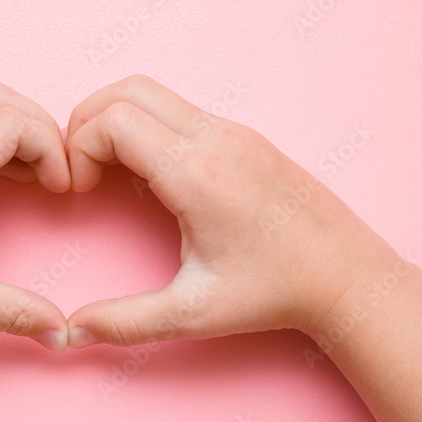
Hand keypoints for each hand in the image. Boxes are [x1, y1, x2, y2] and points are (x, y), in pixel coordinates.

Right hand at [64, 75, 405, 346]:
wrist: (346, 275)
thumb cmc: (276, 293)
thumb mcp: (194, 312)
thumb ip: (127, 321)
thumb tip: (75, 331)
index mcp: (196, 174)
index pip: (112, 120)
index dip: (77, 149)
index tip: (80, 190)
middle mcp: (214, 139)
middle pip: (125, 90)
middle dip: (87, 123)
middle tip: (82, 171)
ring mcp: (233, 131)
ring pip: (152, 92)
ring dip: (116, 120)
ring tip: (108, 171)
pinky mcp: (244, 136)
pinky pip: (178, 109)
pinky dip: (146, 126)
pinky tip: (149, 174)